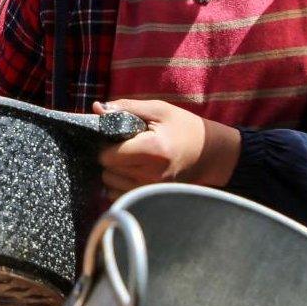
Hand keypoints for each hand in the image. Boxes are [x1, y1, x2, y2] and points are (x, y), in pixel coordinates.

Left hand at [93, 100, 240, 197]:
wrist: (210, 154)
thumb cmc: (184, 127)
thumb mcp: (158, 110)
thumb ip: (126, 108)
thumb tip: (96, 108)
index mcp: (153, 149)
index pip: (108, 155)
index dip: (106, 144)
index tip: (116, 137)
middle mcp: (151, 174)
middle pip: (107, 170)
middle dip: (110, 156)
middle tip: (124, 147)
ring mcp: (152, 189)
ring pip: (110, 185)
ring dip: (114, 171)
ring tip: (129, 159)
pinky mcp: (152, 197)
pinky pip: (120, 196)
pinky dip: (120, 184)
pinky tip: (132, 173)